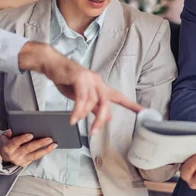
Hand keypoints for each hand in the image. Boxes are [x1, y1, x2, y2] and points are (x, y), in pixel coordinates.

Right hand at [0, 129, 56, 166]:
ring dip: (45, 150)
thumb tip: (17, 128)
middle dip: (39, 143)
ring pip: (35, 155)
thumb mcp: (4, 137)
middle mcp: (15, 155)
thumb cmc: (7, 143)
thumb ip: (9, 133)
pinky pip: (36, 157)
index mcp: (8, 147)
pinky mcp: (26, 163)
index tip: (31, 135)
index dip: (23, 139)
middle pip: (28, 149)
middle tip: (48, 139)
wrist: (4, 156)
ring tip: (53, 144)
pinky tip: (51, 147)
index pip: (16, 142)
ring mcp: (21, 160)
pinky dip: (44, 152)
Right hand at [18, 42, 142, 133]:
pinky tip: (73, 118)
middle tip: (94, 131)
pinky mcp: (79, 77)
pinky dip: (77, 110)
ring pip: (93, 100)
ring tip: (76, 121)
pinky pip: (81, 97)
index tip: (143, 112)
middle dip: (102, 118)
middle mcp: (98, 81)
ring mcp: (89, 78)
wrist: (52, 65)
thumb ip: (94, 106)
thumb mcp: (81, 95)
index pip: (119, 97)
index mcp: (100, 86)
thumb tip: (107, 117)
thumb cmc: (66, 79)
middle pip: (107, 101)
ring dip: (84, 114)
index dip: (131, 105)